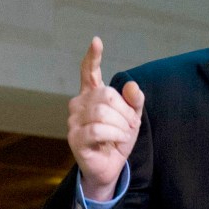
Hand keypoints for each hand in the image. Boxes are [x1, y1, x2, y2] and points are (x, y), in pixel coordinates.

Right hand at [67, 36, 144, 200]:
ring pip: (102, 112)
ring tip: (123, 134)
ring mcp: (74, 120)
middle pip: (106, 95)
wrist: (110, 167)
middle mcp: (79, 104)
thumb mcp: (132, 117)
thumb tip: (131, 85)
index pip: (89, 72)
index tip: (96, 41)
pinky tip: (117, 140)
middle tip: (130, 124)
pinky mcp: (75, 137)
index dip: (93, 57)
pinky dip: (114, 134)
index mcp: (92, 95)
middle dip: (124, 111)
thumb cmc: (118, 138)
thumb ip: (134, 100)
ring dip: (121, 124)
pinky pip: (98, 129)